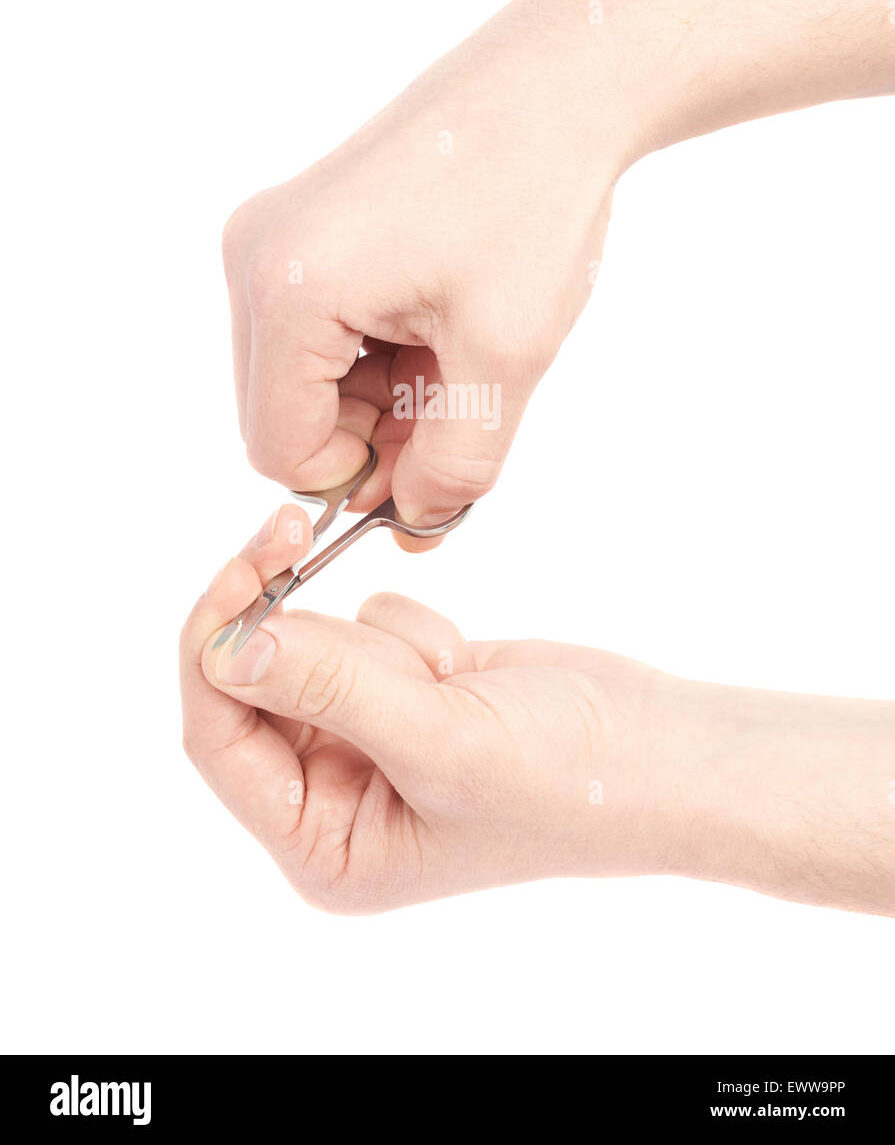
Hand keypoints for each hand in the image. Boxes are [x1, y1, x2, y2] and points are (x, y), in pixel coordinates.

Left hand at [182, 508, 894, 915]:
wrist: (665, 750)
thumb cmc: (569, 778)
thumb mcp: (443, 743)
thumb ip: (329, 688)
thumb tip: (224, 646)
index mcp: (325, 844)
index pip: (219, 739)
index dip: (214, 648)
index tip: (240, 568)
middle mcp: (332, 797)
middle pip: (253, 681)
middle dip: (292, 620)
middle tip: (297, 530)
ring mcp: (368, 738)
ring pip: (310, 641)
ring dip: (376, 636)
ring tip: (454, 674)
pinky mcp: (403, 688)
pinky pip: (363, 623)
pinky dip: (413, 628)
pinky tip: (469, 664)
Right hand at [222, 0, 894, 530]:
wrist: (556, 85)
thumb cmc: (531, 201)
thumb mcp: (504, 359)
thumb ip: (458, 466)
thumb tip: (417, 523)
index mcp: (286, 291)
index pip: (280, 450)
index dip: (357, 480)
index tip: (433, 467)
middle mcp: (254, 258)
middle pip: (287, 415)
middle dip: (374, 435)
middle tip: (464, 408)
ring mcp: (272, 237)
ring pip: (309, 378)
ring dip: (383, 394)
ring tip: (464, 354)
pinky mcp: (302, 228)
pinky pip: (321, 333)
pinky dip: (380, 352)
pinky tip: (443, 322)